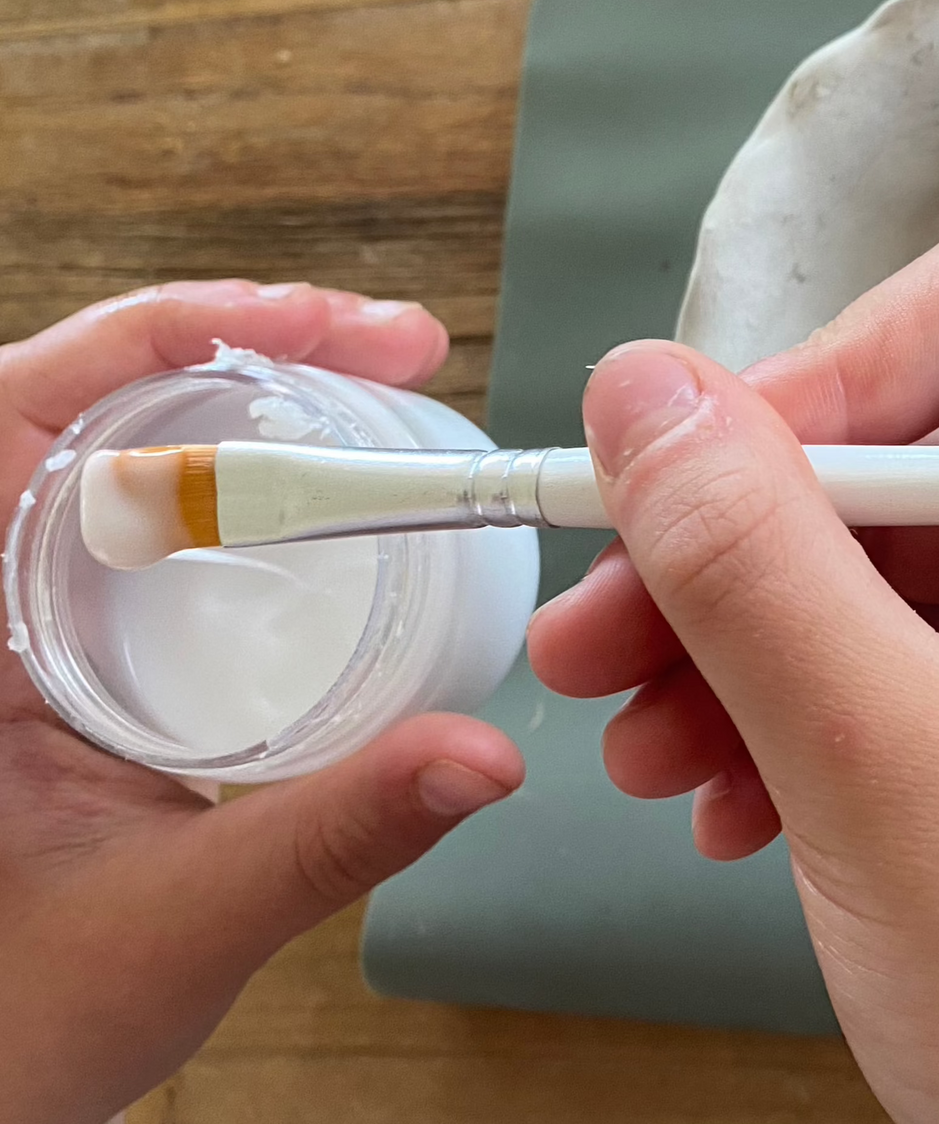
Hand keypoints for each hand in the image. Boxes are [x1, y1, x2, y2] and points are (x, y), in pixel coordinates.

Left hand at [0, 281, 523, 1123]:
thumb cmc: (15, 1022)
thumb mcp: (180, 919)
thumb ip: (335, 834)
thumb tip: (481, 756)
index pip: (25, 407)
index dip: (168, 333)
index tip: (314, 328)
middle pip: (103, 398)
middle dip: (252, 345)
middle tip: (393, 348)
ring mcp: (36, 613)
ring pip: (135, 446)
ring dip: (253, 400)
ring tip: (376, 393)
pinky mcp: (87, 641)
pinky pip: (158, 517)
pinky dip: (245, 477)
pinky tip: (326, 488)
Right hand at [529, 224, 938, 1122]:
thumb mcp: (894, 768)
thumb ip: (754, 562)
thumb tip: (641, 391)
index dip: (819, 381)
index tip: (690, 491)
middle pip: (883, 452)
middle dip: (726, 543)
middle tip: (596, 631)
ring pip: (850, 568)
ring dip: (722, 642)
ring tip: (639, 745)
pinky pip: (861, 665)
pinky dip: (768, 715)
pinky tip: (716, 797)